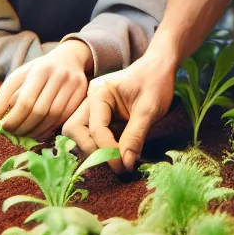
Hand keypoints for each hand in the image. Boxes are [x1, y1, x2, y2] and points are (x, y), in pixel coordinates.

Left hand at [0, 39, 92, 138]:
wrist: (70, 58)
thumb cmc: (39, 70)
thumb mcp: (20, 76)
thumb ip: (3, 96)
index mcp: (40, 70)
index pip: (25, 101)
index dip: (13, 119)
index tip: (4, 129)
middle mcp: (59, 76)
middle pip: (40, 111)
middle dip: (24, 128)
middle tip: (14, 135)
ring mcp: (73, 85)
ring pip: (53, 117)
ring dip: (37, 131)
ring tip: (26, 135)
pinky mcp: (82, 94)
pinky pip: (65, 118)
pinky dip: (50, 130)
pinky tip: (40, 133)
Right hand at [62, 55, 175, 170]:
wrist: (159, 68)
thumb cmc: (155, 83)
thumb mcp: (149, 109)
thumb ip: (135, 136)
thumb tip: (125, 164)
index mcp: (100, 92)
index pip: (95, 128)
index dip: (107, 151)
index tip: (124, 166)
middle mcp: (90, 100)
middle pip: (74, 129)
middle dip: (91, 149)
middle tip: (114, 163)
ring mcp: (91, 108)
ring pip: (78, 133)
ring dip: (93, 149)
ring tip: (115, 160)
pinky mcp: (98, 116)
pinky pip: (89, 134)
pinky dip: (99, 146)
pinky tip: (115, 153)